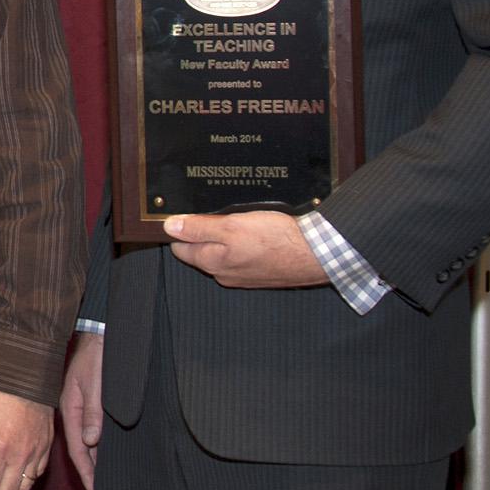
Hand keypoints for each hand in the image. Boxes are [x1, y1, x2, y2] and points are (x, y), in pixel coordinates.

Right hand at [59, 333, 102, 489]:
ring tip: (103, 483)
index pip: (79, 450)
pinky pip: (92, 432)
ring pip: (88, 443)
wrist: (99, 333)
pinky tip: (104, 457)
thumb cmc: (97, 356)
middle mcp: (75, 413)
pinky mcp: (89, 403)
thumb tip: (91, 441)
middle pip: (82, 451)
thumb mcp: (96, 382)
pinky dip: (98, 448)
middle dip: (90, 474)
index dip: (87, 473)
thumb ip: (94, 411)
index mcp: (72, 409)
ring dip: (95, 462)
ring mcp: (81, 408)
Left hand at [164, 211, 325, 287]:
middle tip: (215, 214)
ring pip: (223, 253)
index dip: (180, 229)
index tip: (184, 215)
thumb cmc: (278, 241)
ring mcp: (244, 275)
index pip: (181, 247)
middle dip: (202, 233)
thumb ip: (199, 228)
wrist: (318, 254)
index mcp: (213, 263)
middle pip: (201, 251)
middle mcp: (225, 274)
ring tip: (238, 220)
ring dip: (226, 237)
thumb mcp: (232, 226)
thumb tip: (171, 227)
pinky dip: (245, 244)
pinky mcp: (262, 273)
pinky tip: (256, 233)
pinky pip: (243, 256)